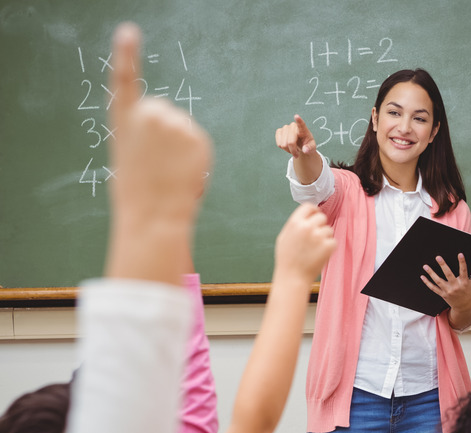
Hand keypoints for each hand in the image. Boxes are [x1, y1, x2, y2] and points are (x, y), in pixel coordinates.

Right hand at [109, 22, 211, 222]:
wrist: (154, 215)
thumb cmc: (138, 192)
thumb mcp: (129, 156)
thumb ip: (142, 135)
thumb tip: (164, 133)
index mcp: (124, 120)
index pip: (124, 79)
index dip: (127, 54)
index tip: (128, 32)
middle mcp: (149, 115)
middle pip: (163, 110)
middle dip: (164, 131)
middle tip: (157, 162)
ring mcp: (175, 123)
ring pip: (182, 126)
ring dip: (180, 144)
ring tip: (169, 171)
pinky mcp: (197, 136)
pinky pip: (197, 140)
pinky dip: (194, 154)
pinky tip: (183, 171)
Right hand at [275, 203, 336, 281]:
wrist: (292, 278)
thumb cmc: (287, 259)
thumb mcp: (284, 237)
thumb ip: (295, 224)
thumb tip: (307, 215)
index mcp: (294, 223)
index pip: (309, 206)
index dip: (313, 211)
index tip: (315, 216)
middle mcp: (307, 227)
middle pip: (322, 217)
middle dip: (320, 226)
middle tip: (315, 238)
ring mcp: (318, 236)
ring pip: (329, 230)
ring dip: (325, 238)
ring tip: (315, 249)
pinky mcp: (328, 246)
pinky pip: (333, 241)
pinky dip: (329, 248)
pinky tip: (320, 255)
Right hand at [276, 115, 316, 158]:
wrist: (301, 145)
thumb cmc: (307, 145)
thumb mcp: (312, 148)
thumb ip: (310, 149)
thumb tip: (305, 150)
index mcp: (303, 129)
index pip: (301, 124)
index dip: (299, 121)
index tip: (296, 116)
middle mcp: (294, 126)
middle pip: (290, 142)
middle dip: (293, 151)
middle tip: (297, 154)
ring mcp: (285, 128)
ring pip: (283, 144)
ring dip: (288, 150)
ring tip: (293, 149)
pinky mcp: (279, 131)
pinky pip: (279, 143)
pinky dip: (283, 148)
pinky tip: (287, 146)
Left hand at [420, 254, 470, 311]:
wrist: (464, 307)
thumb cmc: (470, 293)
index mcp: (464, 282)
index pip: (464, 271)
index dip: (462, 262)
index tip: (460, 254)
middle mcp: (455, 286)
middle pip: (448, 275)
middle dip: (443, 266)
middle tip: (438, 257)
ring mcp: (448, 291)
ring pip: (438, 281)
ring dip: (431, 273)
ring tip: (425, 266)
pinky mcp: (442, 294)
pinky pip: (433, 288)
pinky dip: (427, 283)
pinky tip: (422, 276)